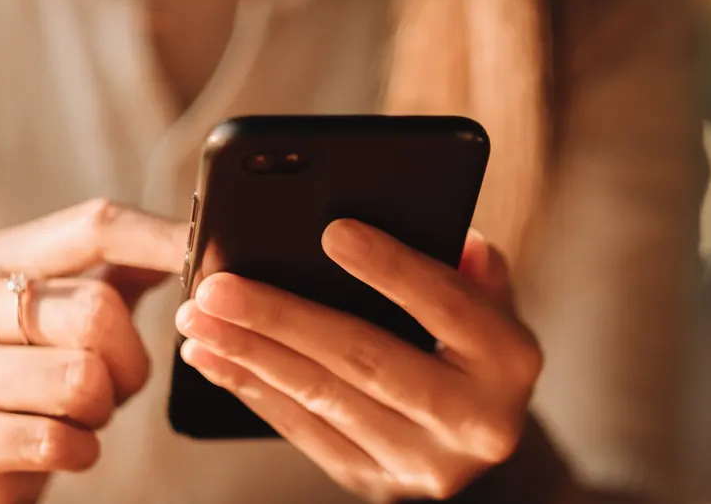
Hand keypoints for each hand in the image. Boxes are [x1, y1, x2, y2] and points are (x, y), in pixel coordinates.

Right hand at [0, 200, 186, 503]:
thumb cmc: (28, 384)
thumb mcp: (62, 316)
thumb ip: (120, 272)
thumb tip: (195, 236)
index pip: (95, 226)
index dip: (164, 239)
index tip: (215, 258)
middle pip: (99, 310)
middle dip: (130, 362)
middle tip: (113, 386)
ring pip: (82, 379)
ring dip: (102, 410)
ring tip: (76, 415)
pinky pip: (55, 441)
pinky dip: (80, 451)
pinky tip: (59, 447)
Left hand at [176, 220, 543, 501]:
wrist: (476, 430)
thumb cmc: (472, 340)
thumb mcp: (488, 298)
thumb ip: (470, 267)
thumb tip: (454, 236)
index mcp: (510, 361)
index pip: (447, 305)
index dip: (391, 268)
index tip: (332, 232)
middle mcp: (476, 422)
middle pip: (366, 360)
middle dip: (282, 319)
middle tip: (219, 286)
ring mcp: (423, 463)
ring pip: (323, 398)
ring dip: (250, 355)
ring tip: (200, 317)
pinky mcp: (376, 482)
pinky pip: (304, 432)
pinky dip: (253, 390)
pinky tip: (216, 357)